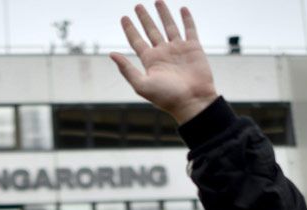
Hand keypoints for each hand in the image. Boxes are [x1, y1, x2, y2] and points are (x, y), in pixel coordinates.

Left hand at [110, 2, 217, 123]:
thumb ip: (127, 70)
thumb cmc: (167, 98)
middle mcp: (163, 53)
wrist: (192, 101)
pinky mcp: (194, 48)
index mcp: (150, 61)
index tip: (124, 18)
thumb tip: (111, 54)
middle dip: (144, 18)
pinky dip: (187, 19)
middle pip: (151, 31)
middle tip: (138, 6)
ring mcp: (178, 50)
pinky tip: (182, 9)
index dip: (130, 29)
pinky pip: (190, 30)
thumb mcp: (142, 85)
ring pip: (169, 26)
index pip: (137, 41)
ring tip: (158, 1)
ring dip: (163, 14)